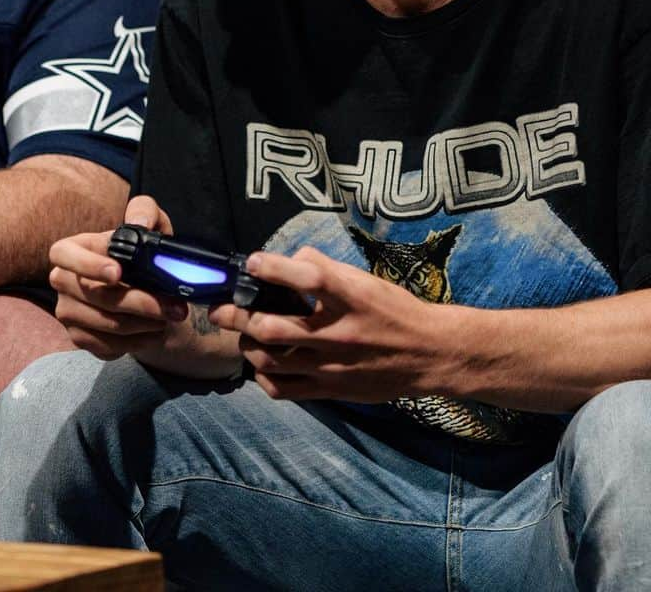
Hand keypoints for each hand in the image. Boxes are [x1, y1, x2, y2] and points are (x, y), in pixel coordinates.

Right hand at [49, 194, 189, 359]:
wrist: (144, 290)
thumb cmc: (141, 254)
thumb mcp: (150, 225)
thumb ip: (146, 212)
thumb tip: (141, 223)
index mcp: (73, 249)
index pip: (63, 253)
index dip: (87, 264)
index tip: (118, 272)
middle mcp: (63, 281)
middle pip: (96, 296)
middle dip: (140, 302)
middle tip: (174, 306)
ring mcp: (67, 312)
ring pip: (107, 324)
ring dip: (145, 324)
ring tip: (170, 316)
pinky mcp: (79, 338)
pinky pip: (107, 346)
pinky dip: (137, 342)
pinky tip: (155, 332)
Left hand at [209, 246, 453, 401]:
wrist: (430, 354)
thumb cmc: (394, 310)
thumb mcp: (364, 280)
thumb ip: (325, 268)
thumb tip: (289, 259)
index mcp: (350, 297)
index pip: (309, 277)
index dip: (275, 268)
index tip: (252, 262)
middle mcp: (339, 332)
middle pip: (274, 327)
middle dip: (238, 316)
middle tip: (220, 309)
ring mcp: (333, 366)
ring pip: (272, 360)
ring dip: (247, 345)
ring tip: (242, 335)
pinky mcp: (333, 390)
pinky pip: (285, 390)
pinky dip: (265, 377)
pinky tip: (263, 364)